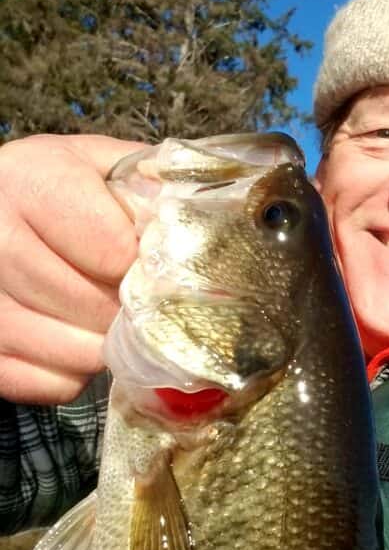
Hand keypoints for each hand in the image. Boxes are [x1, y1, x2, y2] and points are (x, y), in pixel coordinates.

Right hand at [0, 134, 141, 403]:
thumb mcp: (95, 164)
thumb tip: (195, 216)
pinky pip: (53, 385)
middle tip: (140, 301)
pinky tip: (74, 338)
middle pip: (96, 308)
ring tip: (109, 319)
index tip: (154, 266)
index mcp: (31, 182)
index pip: (114, 251)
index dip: (146, 267)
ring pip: (78, 354)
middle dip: (131, 312)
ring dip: (108, 346)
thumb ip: (144, 181)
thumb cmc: (51, 188)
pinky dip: (75, 373)